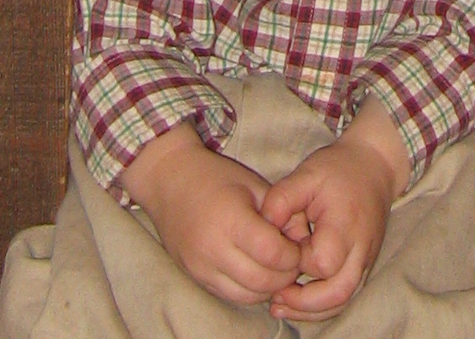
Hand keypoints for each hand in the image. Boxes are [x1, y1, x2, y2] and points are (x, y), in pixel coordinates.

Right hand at [122, 125, 301, 305]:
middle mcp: (214, 249)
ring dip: (268, 287)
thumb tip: (305, 240)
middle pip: (262, 281)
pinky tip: (256, 271)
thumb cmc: (216, 177)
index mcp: (231, 219)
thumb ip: (282, 212)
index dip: (293, 254)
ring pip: (247, 296)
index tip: (299, 245)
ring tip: (276, 266)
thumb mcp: (253, 184)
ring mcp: (202, 268)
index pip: (273, 253)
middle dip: (285, 275)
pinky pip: (231, 296)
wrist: (169, 181)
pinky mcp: (196, 278)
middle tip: (292, 259)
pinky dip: (249, 290)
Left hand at [258, 102, 408, 318]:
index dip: (295, 263)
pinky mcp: (363, 265)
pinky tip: (298, 302)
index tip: (279, 250)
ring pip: (342, 301)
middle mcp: (360, 249)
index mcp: (345, 226)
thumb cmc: (338, 169)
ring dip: (311, 311)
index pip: (320, 263)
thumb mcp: (306, 174)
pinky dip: (322, 305)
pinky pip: (345, 295)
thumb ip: (281, 199)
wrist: (374, 165)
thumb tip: (261, 227)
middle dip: (304, 304)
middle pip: (337, 294)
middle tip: (275, 298)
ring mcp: (365, 260)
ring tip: (280, 306)